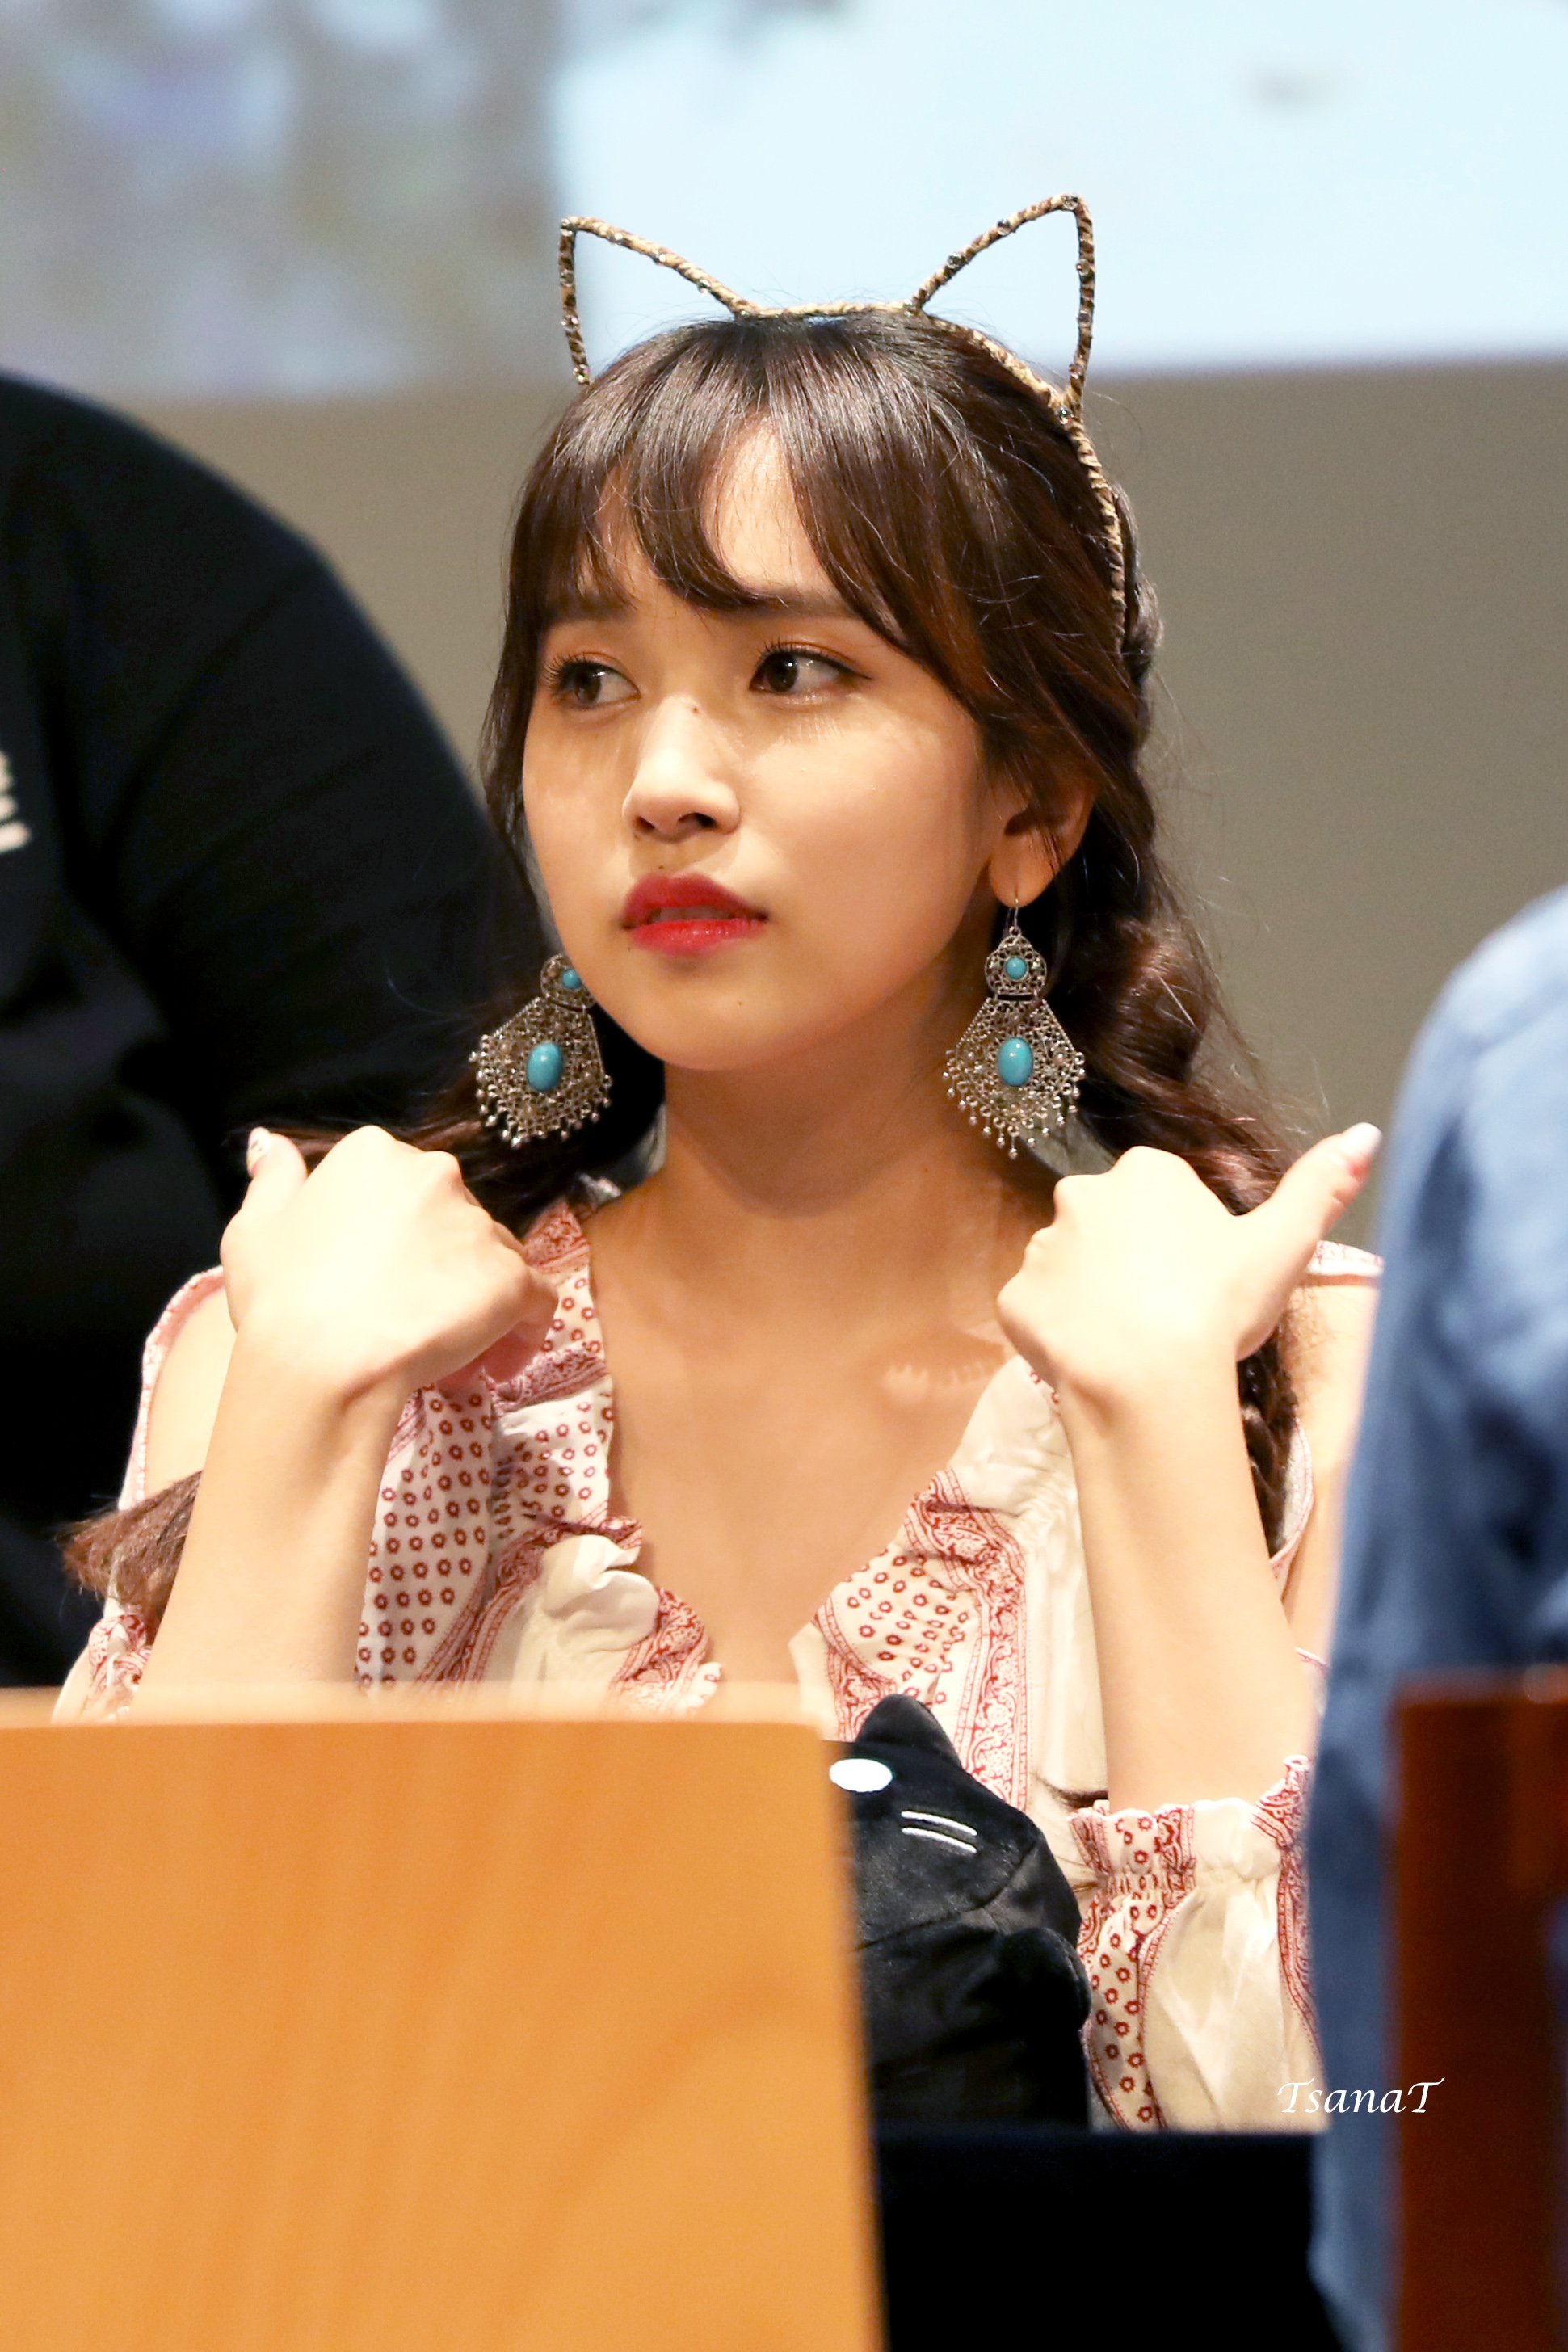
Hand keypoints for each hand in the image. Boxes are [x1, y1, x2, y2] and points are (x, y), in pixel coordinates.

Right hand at [221, 1127, 557, 1404]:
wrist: (320, 1362)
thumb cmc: (280, 1299)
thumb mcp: (253, 1229)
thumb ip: (274, 1179)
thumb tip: (270, 1142)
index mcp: (375, 1155)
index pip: (404, 1192)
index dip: (397, 1243)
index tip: (378, 1285)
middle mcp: (436, 1173)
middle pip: (454, 1222)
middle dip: (440, 1271)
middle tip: (405, 1324)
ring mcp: (479, 1225)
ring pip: (495, 1260)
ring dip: (477, 1301)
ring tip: (444, 1356)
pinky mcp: (512, 1277)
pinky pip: (537, 1301)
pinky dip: (522, 1332)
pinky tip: (492, 1366)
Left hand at [995, 1126, 1379, 1405]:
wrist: (1147, 1378)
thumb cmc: (1218, 1305)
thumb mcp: (1285, 1243)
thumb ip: (1322, 1185)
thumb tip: (1366, 1134)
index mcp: (1146, 1171)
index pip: (1167, 1197)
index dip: (1191, 1242)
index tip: (1207, 1283)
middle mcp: (1080, 1194)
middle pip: (1114, 1228)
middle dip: (1137, 1263)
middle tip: (1173, 1314)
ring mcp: (1041, 1247)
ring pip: (1073, 1268)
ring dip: (1096, 1296)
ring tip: (1135, 1342)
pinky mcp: (1013, 1299)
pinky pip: (1038, 1311)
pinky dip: (1061, 1332)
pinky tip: (1095, 1357)